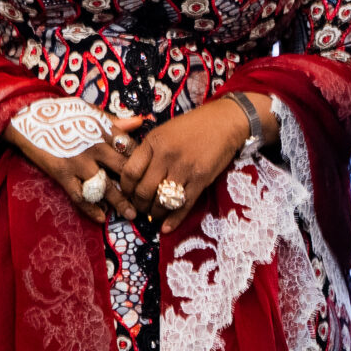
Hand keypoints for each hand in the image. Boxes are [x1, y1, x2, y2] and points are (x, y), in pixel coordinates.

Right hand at [7, 111, 139, 226]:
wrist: (28, 117)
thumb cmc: (62, 112)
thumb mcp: (89, 111)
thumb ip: (114, 121)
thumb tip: (141, 122)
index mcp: (103, 130)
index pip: (131, 149)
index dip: (144, 162)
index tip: (151, 173)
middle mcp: (94, 147)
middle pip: (122, 170)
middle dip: (136, 186)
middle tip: (148, 200)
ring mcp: (78, 163)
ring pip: (104, 187)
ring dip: (119, 202)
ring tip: (131, 215)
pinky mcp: (62, 174)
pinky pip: (79, 196)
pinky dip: (90, 209)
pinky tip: (101, 218)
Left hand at [120, 104, 250, 235]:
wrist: (225, 122)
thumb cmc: (193, 126)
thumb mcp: (164, 131)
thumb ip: (149, 151)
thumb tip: (133, 176)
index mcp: (154, 141)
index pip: (130, 172)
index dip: (126, 189)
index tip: (127, 194)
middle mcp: (166, 156)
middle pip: (144, 190)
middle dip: (139, 205)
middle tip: (141, 208)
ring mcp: (184, 169)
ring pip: (162, 201)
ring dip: (155, 213)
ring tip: (154, 214)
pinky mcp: (201, 180)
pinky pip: (183, 206)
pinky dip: (173, 220)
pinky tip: (166, 228)